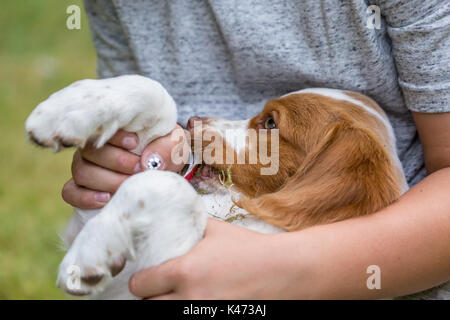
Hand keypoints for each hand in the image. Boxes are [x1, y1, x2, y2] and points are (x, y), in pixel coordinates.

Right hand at [62, 125, 186, 208]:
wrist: (164, 172)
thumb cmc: (166, 152)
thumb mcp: (174, 145)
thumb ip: (167, 147)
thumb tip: (147, 162)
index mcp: (113, 131)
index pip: (100, 128)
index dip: (115, 137)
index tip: (135, 143)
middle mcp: (95, 147)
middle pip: (89, 152)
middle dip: (116, 162)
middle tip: (139, 169)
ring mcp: (86, 167)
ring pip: (82, 172)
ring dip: (107, 180)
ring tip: (128, 185)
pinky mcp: (81, 188)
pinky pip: (70, 191)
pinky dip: (85, 197)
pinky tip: (106, 199)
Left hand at [128, 219, 297, 298]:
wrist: (285, 271)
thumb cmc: (252, 250)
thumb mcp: (218, 230)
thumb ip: (191, 226)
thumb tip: (175, 218)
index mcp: (185, 271)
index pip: (140, 286)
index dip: (141, 282)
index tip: (146, 280)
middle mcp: (189, 299)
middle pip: (149, 308)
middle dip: (153, 298)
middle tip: (162, 290)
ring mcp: (203, 315)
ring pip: (166, 317)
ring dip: (168, 306)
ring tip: (179, 296)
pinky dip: (189, 313)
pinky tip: (197, 302)